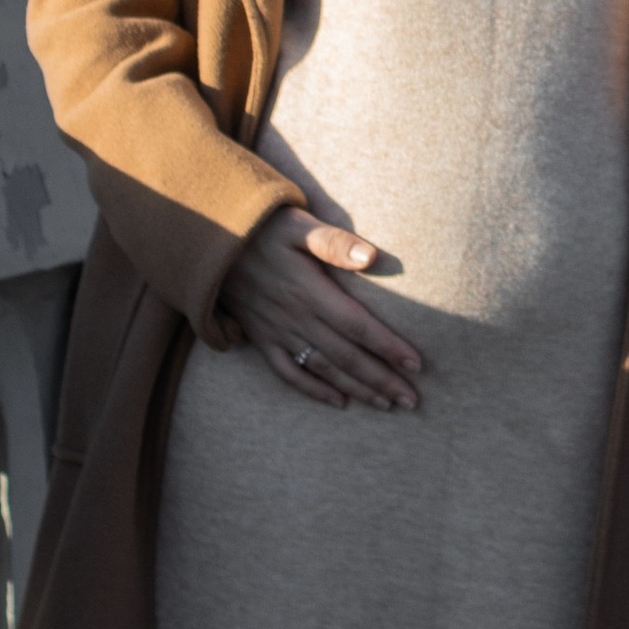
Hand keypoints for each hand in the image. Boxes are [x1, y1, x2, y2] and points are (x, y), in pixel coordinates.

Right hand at [218, 206, 422, 411]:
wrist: (212, 239)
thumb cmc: (263, 226)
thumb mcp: (298, 225)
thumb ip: (334, 242)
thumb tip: (371, 257)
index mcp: (309, 291)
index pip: (357, 325)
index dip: (387, 347)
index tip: (416, 364)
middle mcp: (295, 318)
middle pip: (346, 356)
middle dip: (381, 379)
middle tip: (412, 400)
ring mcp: (277, 332)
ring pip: (323, 369)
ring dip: (357, 389)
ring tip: (387, 404)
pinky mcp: (261, 339)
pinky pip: (289, 373)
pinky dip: (314, 390)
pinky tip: (338, 402)